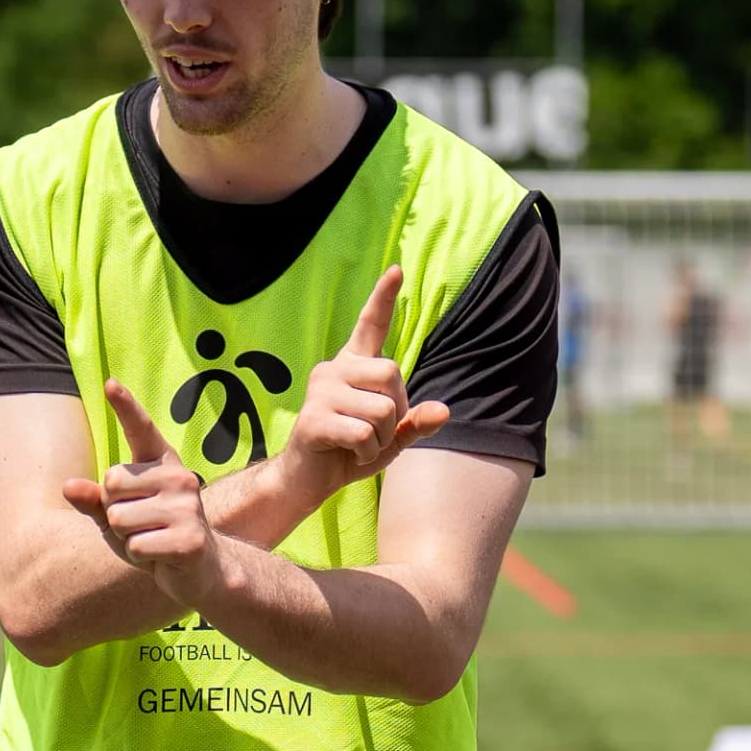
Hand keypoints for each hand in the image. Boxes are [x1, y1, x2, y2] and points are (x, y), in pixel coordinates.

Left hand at [60, 379, 209, 590]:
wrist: (201, 569)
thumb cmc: (154, 533)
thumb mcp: (118, 515)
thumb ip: (94, 499)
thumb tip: (68, 487)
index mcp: (162, 463)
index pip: (140, 428)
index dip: (125, 406)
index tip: (110, 382)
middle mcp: (179, 477)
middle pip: (111, 484)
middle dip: (114, 512)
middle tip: (142, 524)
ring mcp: (188, 507)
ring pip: (119, 519)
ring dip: (126, 538)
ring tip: (151, 539)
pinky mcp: (190, 539)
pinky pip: (136, 546)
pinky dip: (139, 556)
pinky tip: (161, 556)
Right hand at [287, 265, 448, 495]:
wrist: (306, 480)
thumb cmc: (348, 453)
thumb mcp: (390, 438)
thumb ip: (415, 422)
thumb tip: (444, 410)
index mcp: (352, 366)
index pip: (370, 325)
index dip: (383, 298)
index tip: (397, 270)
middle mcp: (333, 369)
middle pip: (391, 374)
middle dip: (396, 410)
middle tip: (376, 432)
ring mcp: (320, 392)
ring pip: (381, 409)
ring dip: (382, 438)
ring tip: (360, 446)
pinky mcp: (313, 419)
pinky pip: (364, 433)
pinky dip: (367, 452)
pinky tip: (350, 454)